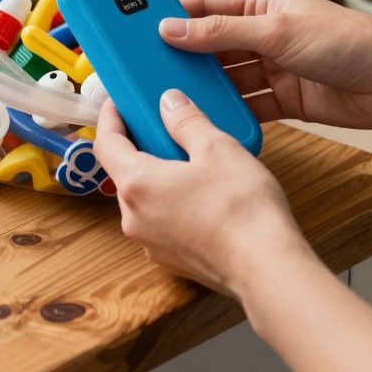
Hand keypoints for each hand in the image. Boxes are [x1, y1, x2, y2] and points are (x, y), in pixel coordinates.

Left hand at [94, 92, 313, 295]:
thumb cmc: (241, 208)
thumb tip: (168, 102)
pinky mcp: (171, 260)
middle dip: (140, 147)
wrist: (265, 268)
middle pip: (125, 172)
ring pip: (145, 199)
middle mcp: (134, 218)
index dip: (110, 119)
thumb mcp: (217, 148)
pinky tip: (201, 195)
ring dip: (158, 177)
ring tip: (189, 161)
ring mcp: (150, 243)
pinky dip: (172, 203)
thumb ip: (187, 121)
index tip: (118, 104)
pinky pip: (161, 222)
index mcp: (137, 184)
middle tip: (161, 126)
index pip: (106, 144)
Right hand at [158, 0, 371, 139]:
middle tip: (145, 69)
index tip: (138, 28)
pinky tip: (205, 119)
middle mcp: (265, 33)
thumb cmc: (350, 42)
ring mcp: (274, 68)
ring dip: (203, 88)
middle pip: (211, 45)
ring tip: (169, 97)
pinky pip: (246, 105)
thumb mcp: (277, 31)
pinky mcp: (284, 100)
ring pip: (226, 78)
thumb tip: (172, 29)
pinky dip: (227, 112)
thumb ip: (221, 32)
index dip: (173, 16)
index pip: (206, 6)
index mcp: (263, 3)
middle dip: (182, 57)